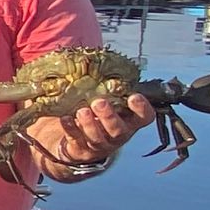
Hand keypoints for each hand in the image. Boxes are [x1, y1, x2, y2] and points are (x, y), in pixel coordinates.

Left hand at [25, 93, 156, 172]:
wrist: (77, 142)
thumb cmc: (98, 114)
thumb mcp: (108, 102)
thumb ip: (108, 88)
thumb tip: (99, 60)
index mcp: (129, 121)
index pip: (144, 118)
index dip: (142, 109)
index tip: (134, 96)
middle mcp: (117, 135)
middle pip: (118, 130)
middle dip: (109, 116)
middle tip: (99, 102)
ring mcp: (99, 145)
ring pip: (98, 138)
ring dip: (90, 124)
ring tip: (82, 111)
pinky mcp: (80, 150)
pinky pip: (75, 140)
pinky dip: (70, 129)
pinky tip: (65, 118)